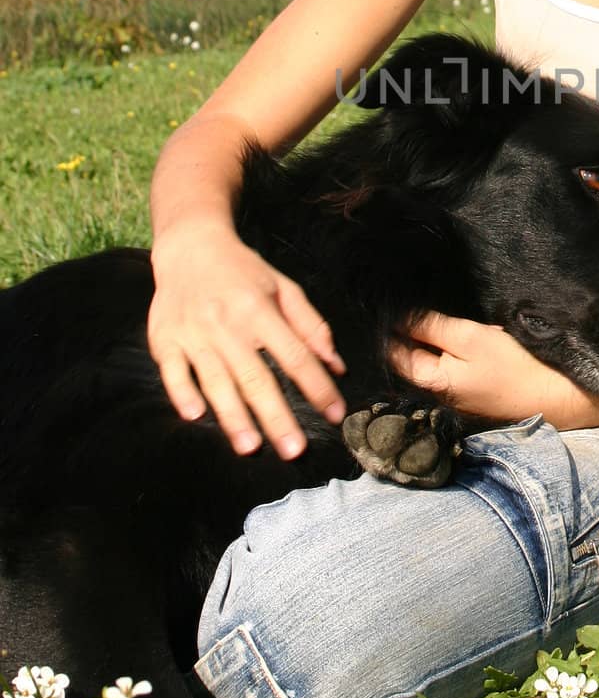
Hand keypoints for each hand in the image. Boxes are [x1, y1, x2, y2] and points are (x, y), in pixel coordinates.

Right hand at [148, 224, 347, 458]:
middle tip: (294, 450)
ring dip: (233, 416)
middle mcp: (226, 323)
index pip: (294, 355)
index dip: (317, 386)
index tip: (335, 413)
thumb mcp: (283, 287)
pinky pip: (172, 371)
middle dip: (276, 416)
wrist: (190, 247)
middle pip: (255, 377)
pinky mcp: (164, 338)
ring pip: (215, 380)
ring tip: (251, 447)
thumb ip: (310, 325)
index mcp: (259, 309)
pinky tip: (195, 415)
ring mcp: (193, 332)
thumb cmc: (243, 271)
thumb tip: (335, 365)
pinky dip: (182, 393)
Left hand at [388, 312, 598, 427]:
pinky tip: (451, 328)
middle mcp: (437, 391)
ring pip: (431, 357)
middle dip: (406, 329)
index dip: (386, 326)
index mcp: (430, 381)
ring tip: (423, 309)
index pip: (392, 351)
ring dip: (428, 335)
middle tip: (399, 299)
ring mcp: (455, 391)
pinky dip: (447, 346)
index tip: (382, 301)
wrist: (555, 396)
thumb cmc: (512, 366)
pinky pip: (450, 363)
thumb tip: (396, 317)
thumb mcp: (470, 338)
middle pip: (410, 355)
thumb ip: (432, 327)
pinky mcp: (472, 387)